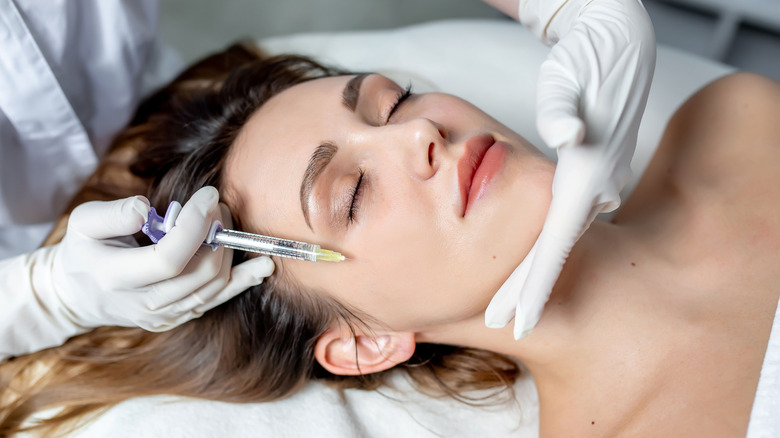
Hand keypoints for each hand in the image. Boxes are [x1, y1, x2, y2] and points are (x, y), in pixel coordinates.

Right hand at [45, 187, 273, 330]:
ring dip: (229, 250)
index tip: (209, 195)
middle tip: (216, 204)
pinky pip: (216, 300)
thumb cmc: (84, 249)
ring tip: (224, 221)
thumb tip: (146, 209)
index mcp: (116, 277)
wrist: (77, 294)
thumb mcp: (83, 222)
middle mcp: (143, 303)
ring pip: (213, 287)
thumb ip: (113, 214)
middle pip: (199, 274)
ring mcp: (163, 316)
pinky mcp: (177, 317)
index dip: (195, 225)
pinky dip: (241, 282)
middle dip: (216, 233)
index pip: (169, 258)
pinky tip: (262, 267)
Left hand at [485, 0, 655, 338]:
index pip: (554, 244)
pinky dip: (544, 236)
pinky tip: (526, 247)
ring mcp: (602, 181)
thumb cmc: (587, 60)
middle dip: (526, 288)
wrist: (620, 40)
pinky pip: (568, 215)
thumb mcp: (566, 83)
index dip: (533, 286)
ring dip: (532, 263)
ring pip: (561, 234)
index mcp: (585, 173)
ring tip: (506, 296)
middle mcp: (597, 185)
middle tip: (500, 325)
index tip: (516, 321)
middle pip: (554, 249)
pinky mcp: (598, 171)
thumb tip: (566, 136)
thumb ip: (560, 113)